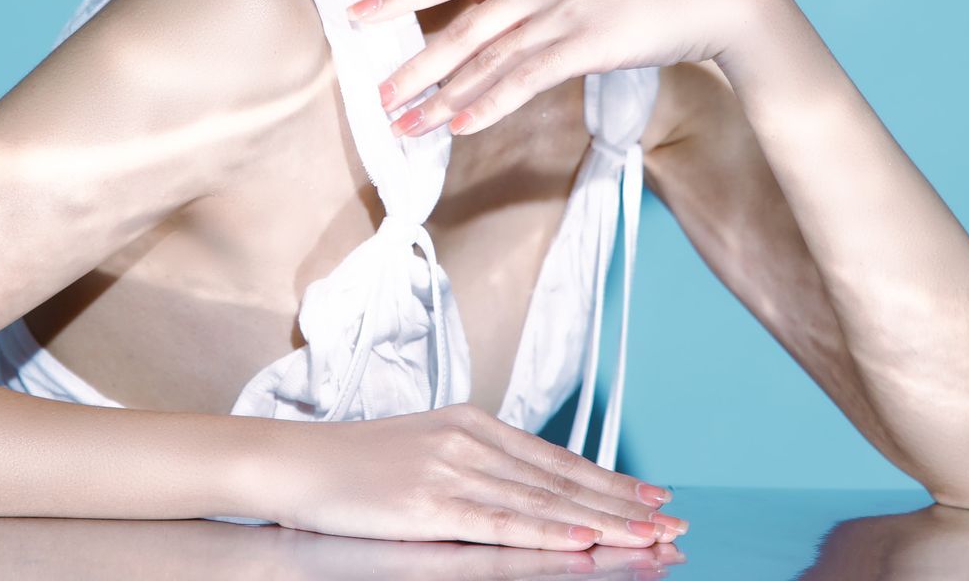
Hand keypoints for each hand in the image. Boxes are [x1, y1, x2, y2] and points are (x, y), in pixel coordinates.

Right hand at [263, 401, 687, 549]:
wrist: (295, 461)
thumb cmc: (354, 463)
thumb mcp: (425, 448)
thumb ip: (477, 463)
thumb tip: (528, 488)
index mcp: (472, 423)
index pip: (556, 460)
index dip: (609, 482)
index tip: (653, 498)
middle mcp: (470, 440)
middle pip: (561, 481)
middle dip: (623, 507)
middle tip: (672, 524)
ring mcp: (452, 471)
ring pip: (544, 505)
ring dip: (602, 525)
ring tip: (648, 539)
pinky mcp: (431, 504)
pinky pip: (502, 524)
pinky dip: (549, 536)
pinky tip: (583, 545)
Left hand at [346, 0, 769, 135]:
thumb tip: (487, 13)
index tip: (357, 12)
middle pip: (461, 23)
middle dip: (414, 63)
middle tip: (376, 93)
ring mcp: (565, 5)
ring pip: (487, 57)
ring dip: (442, 96)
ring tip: (407, 125)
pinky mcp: (588, 41)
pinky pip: (525, 78)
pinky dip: (488, 104)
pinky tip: (460, 127)